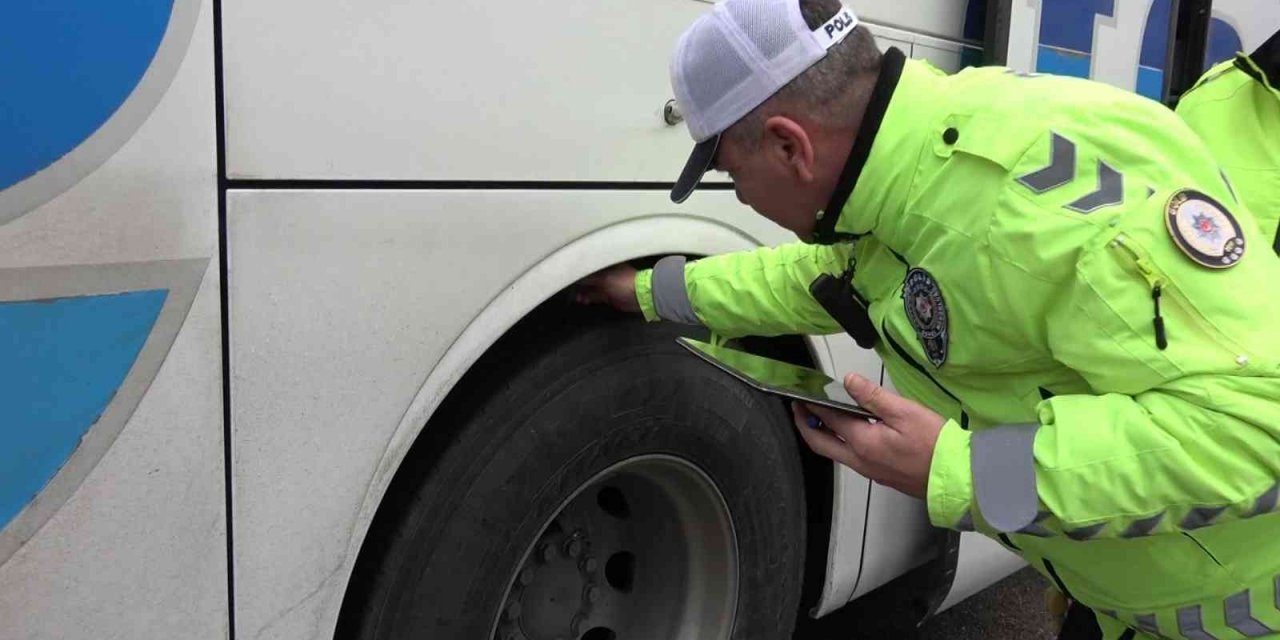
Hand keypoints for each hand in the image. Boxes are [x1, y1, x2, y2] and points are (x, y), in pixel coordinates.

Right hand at [575, 264, 639, 312]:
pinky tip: (582, 300)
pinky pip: (594, 296)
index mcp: (604, 265)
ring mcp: (606, 285)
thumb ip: (588, 278)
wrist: (640, 296)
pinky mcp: (607, 296)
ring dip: (582, 292)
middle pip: (587, 278)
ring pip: (589, 288)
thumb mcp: (603, 278)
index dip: (578, 270)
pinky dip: (588, 298)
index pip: (587, 266)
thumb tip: (575, 277)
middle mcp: (604, 274)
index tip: (568, 275)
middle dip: (578, 283)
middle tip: (570, 288)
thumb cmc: (624, 282)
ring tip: (575, 296)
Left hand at [792, 373, 944, 498]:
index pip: (828, 420)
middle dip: (804, 425)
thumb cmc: (935, 444)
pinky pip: (849, 459)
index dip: (812, 405)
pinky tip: (846, 433)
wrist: (957, 478)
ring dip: (821, 435)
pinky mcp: (880, 476)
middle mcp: (860, 460)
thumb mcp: (905, 412)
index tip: (801, 393)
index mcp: (862, 443)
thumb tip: (849, 381)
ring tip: (817, 417)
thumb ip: (873, 397)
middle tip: (797, 409)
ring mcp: (869, 471)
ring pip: (834, 453)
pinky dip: (838, 444)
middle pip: (820, 444)